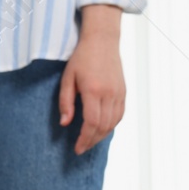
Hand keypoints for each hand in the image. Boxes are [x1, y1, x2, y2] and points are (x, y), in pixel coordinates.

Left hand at [59, 5, 125, 154]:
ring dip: (101, 135)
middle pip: (103, 126)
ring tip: (90, 141)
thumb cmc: (81, 58)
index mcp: (94, 90)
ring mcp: (119, 92)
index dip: (84, 138)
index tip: (77, 148)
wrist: (102, 41)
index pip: (91, 122)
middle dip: (92, 140)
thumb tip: (65, 123)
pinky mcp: (123, 91)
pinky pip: (120, 114)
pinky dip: (111, 125)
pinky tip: (102, 129)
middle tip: (81, 148)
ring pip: (113, 122)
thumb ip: (66, 102)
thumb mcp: (67, 78)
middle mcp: (109, 93)